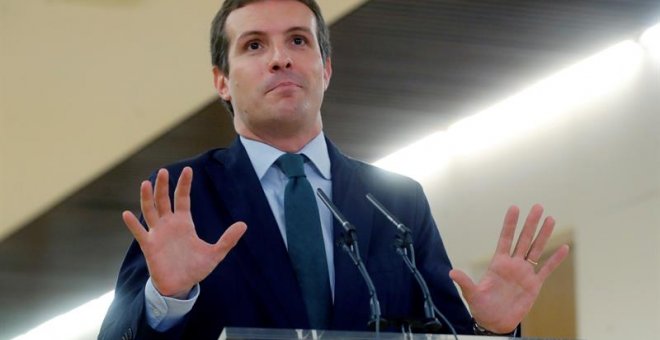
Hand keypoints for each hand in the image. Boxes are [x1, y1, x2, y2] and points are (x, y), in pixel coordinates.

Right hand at [122, 167, 246, 297]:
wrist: (181, 286)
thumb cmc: (196, 268)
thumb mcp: (215, 253)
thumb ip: (228, 239)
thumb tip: (244, 224)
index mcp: (184, 223)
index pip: (182, 198)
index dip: (184, 185)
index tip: (188, 169)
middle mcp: (169, 224)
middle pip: (164, 200)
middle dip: (163, 186)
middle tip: (163, 171)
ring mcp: (157, 233)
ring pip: (150, 211)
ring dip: (147, 198)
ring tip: (146, 184)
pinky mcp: (149, 246)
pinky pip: (139, 232)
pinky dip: (132, 224)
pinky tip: (126, 214)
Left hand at [449, 204, 568, 333]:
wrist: (495, 322)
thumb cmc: (481, 307)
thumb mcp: (472, 294)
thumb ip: (465, 282)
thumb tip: (451, 272)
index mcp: (498, 263)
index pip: (505, 238)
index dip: (510, 224)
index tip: (514, 207)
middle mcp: (513, 264)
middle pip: (523, 239)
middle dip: (530, 223)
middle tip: (538, 206)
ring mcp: (524, 273)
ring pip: (536, 249)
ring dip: (543, 235)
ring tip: (550, 219)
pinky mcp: (534, 285)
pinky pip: (546, 269)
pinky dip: (555, 259)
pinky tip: (564, 247)